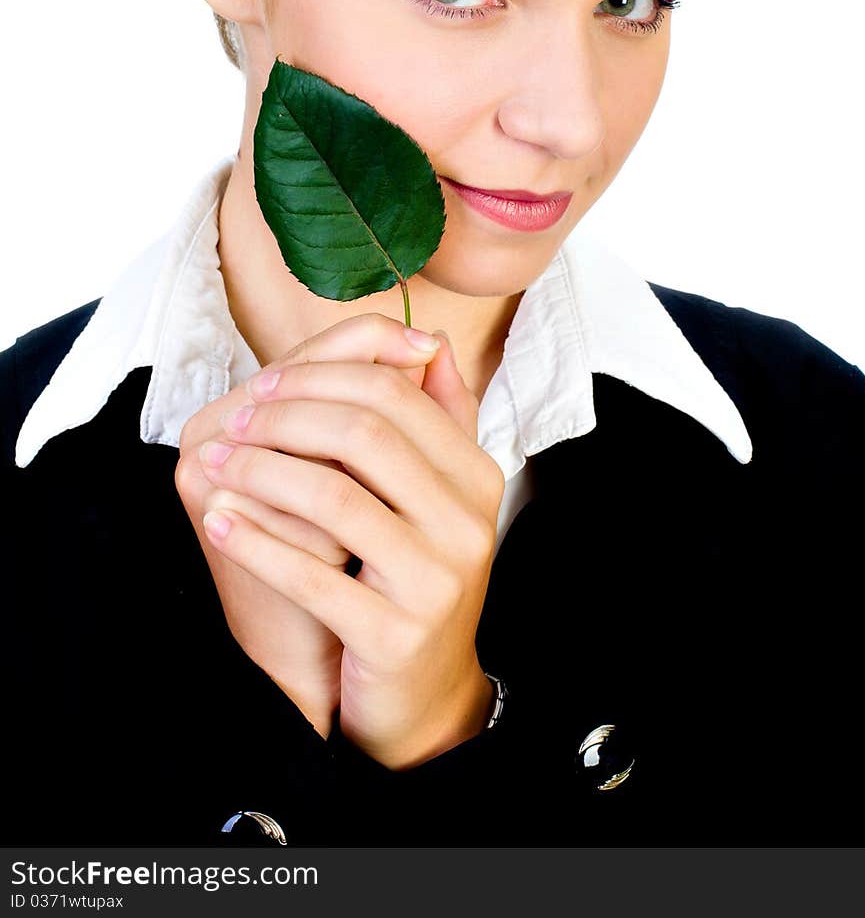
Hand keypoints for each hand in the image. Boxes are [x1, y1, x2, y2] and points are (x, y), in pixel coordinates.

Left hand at [192, 312, 505, 768]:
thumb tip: (430, 339)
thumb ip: (438, 416)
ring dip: (261, 472)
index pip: (394, 393)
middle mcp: (467, 523)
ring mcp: (435, 582)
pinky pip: (312, 576)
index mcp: (476, 475)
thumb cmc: (412, 576)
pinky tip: (220, 520)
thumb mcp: (438, 493)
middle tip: (235, 421)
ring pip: (333, 498)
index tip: (263, 384)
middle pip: (365, 435)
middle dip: (285, 417)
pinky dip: (256, 542)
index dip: (320, 378)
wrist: (422, 696)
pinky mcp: (394, 635)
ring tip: (216, 464)